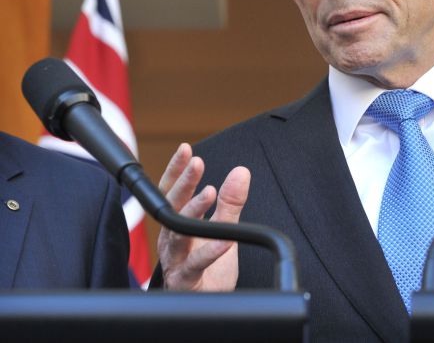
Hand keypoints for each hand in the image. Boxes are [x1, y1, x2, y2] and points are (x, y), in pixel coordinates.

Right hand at [157, 143, 249, 290]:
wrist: (205, 305)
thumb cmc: (208, 269)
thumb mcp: (223, 229)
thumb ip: (230, 203)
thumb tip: (241, 171)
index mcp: (177, 225)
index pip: (173, 192)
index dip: (177, 170)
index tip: (186, 149)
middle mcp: (172, 239)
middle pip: (173, 207)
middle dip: (184, 183)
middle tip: (197, 163)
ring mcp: (177, 260)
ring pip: (180, 233)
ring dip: (194, 211)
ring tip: (210, 193)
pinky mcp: (186, 280)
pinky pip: (196, 264)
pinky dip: (211, 251)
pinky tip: (225, 240)